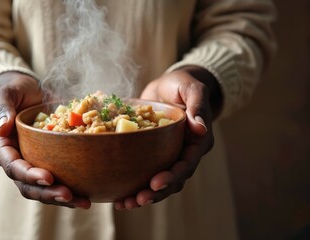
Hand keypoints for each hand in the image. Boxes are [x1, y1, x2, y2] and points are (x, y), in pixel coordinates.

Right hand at [0, 71, 90, 208]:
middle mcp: (14, 160)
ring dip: (61, 198)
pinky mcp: (45, 162)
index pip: (12, 166)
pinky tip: (86, 194)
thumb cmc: (13, 91)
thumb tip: (2, 127)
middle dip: (48, 193)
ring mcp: (30, 163)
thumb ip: (2, 108)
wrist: (26, 93)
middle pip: (27, 185)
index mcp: (0, 147)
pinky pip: (56, 181)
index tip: (48, 178)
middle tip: (69, 195)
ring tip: (83, 202)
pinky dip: (70, 189)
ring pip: (42, 189)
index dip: (29, 175)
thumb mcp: (5, 94)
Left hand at [114, 66, 221, 209]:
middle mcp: (184, 153)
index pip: (187, 164)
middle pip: (173, 180)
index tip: (155, 183)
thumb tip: (200, 128)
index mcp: (198, 142)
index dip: (173, 176)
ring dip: (143, 194)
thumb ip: (197, 106)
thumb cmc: (183, 84)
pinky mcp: (153, 154)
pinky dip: (134, 184)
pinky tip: (118, 194)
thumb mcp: (192, 89)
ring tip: (124, 204)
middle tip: (136, 200)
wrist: (169, 85)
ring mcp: (168, 155)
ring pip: (159, 182)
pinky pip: (145, 173)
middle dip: (155, 192)